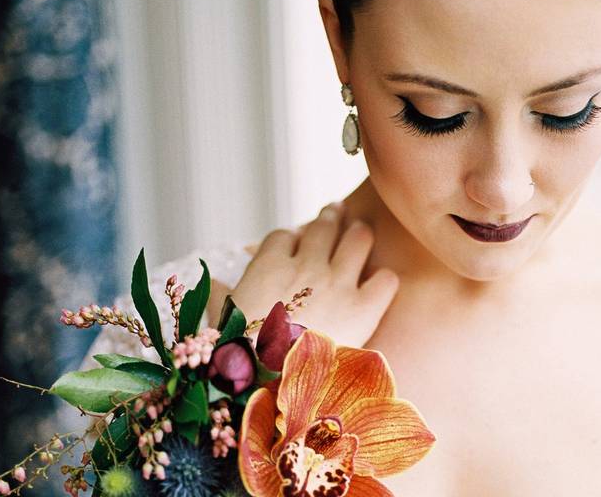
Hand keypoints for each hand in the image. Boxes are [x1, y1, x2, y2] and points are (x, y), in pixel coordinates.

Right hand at [226, 201, 399, 347]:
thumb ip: (220, 297)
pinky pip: (386, 280)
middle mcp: (306, 266)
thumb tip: (214, 285)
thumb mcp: (221, 322)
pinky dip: (383, 280)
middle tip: (336, 211)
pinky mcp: (364, 309)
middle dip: (330, 216)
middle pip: (323, 226)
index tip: (295, 241)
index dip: (290, 237)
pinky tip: (379, 284)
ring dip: (359, 234)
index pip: (283, 235)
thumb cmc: (238, 358)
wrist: (271, 389)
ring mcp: (338, 284)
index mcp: (268, 267)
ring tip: (361, 232)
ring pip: (358, 239)